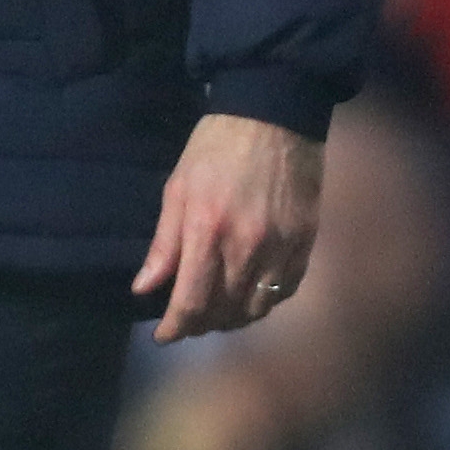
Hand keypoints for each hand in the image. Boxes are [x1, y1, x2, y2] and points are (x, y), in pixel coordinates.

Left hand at [133, 112, 321, 342]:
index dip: (175, 328)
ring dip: (232, 320)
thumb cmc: (216, 148)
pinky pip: (285, 292)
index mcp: (207, 231)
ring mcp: (280, 247)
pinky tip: (249, 298)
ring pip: (255, 309)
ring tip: (217, 315)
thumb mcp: (177, 187)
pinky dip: (264, 303)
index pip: (190, 302)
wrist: (275, 113)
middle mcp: (246, 246)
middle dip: (200, 325)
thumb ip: (163, 244)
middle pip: (223, 311)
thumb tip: (144, 289)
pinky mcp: (305, 242)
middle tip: (187, 323)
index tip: (163, 336)